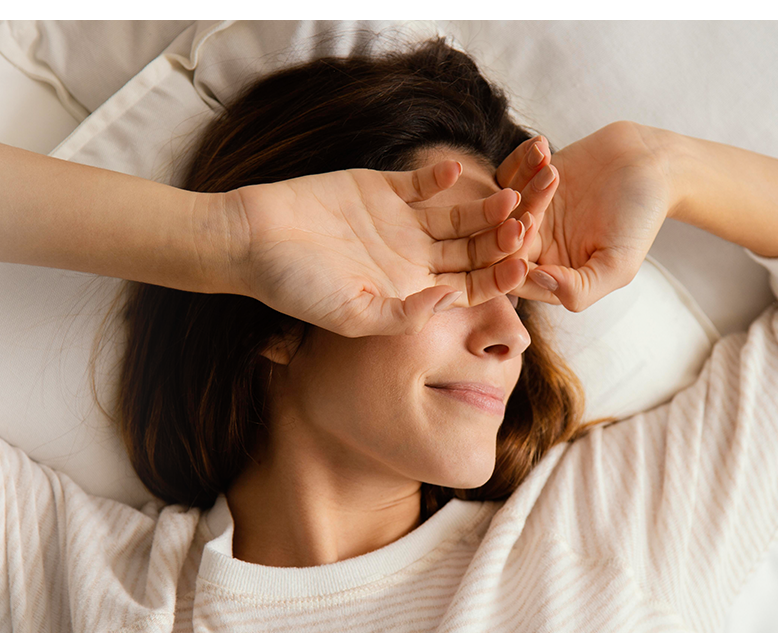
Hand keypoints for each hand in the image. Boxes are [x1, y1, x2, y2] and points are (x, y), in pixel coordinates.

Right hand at [227, 161, 531, 337]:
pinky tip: (456, 172)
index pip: (469, 288)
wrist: (251, 240)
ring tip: (506, 197)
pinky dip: (440, 176)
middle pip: (472, 250)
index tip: (520, 269)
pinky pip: (422, 182)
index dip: (497, 280)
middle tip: (526, 229)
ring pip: (457, 215)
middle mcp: (413, 258)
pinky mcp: (382, 188)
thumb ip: (402, 315)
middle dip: (500, 241)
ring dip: (482, 207)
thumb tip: (450, 302)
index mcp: (411, 292)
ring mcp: (400, 221)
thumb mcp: (350, 315)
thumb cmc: (294, 287)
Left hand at [495, 122, 676, 311]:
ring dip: (524, 186)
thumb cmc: (640, 219)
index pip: (516, 277)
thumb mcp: (618, 265)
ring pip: (504, 206)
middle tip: (530, 203)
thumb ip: (580, 289)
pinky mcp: (529, 179)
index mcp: (552, 275)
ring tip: (551, 169)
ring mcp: (531, 210)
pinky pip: (508, 173)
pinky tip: (542, 149)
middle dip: (512, 222)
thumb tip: (538, 281)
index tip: (528, 232)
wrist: (651, 165)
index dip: (514, 258)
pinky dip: (521, 161)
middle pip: (503, 241)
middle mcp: (536, 246)